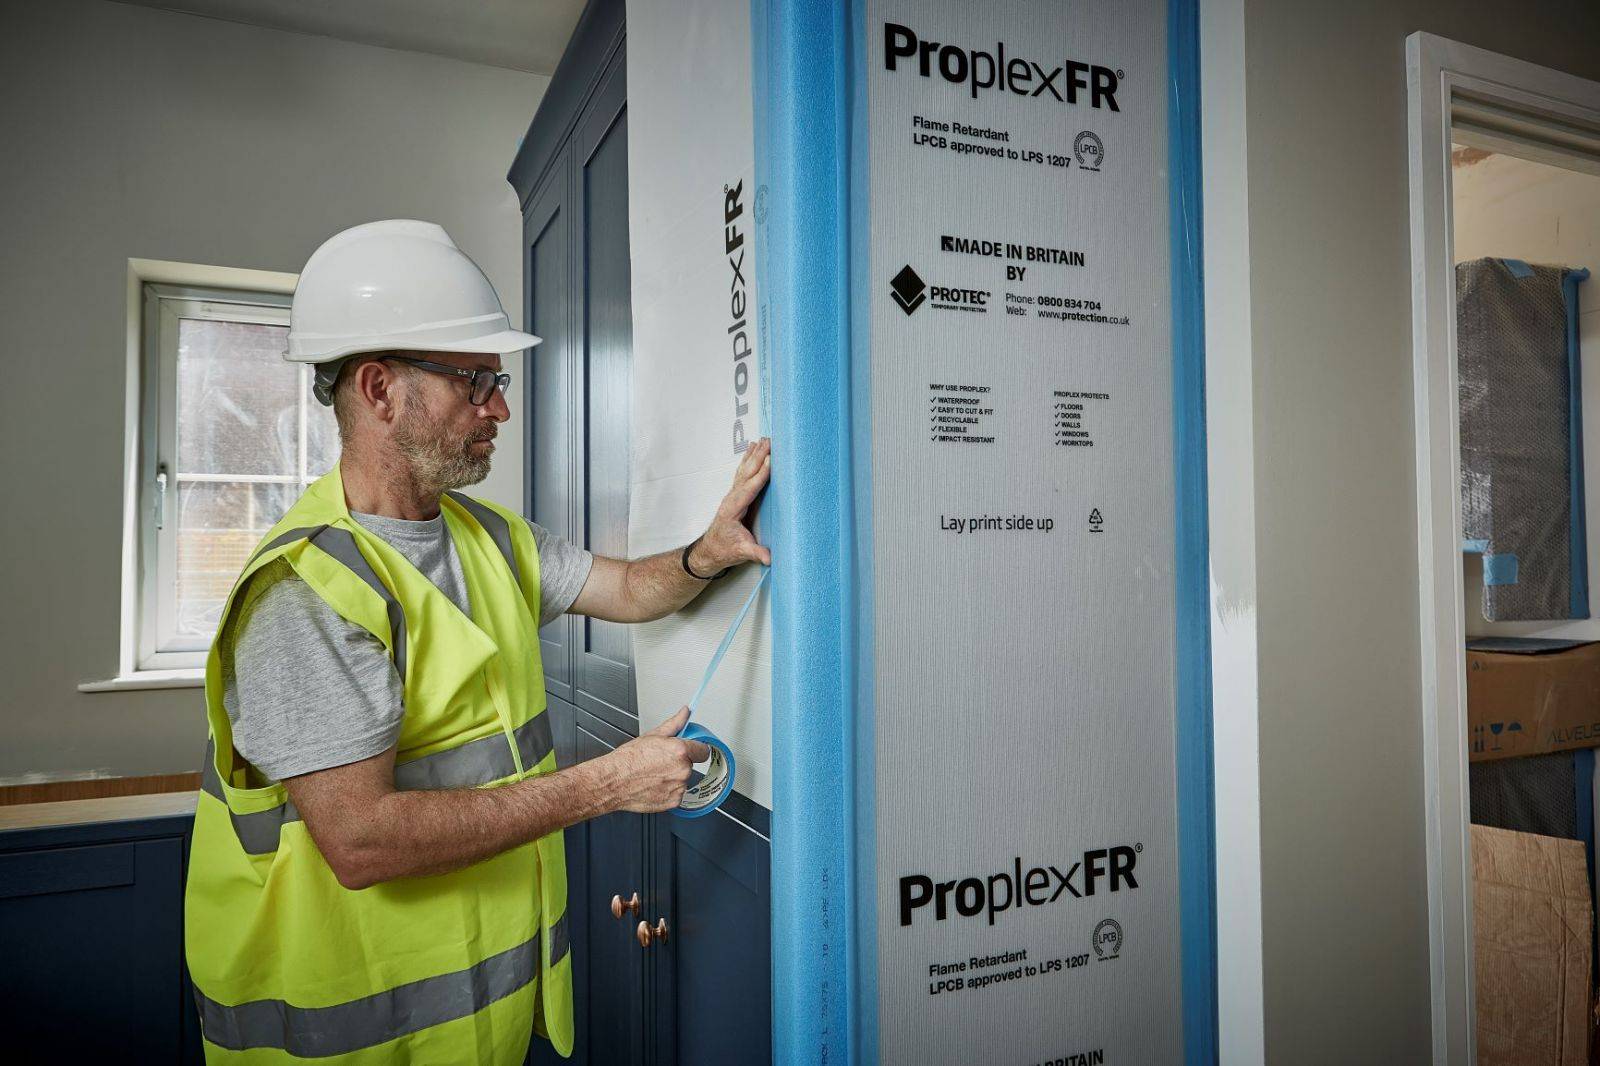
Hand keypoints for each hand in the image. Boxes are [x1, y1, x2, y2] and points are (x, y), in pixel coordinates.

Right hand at [602, 707, 712, 813]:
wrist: (613, 781)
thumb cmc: (628, 759)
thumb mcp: (652, 735)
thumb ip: (675, 723)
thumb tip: (685, 713)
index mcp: (680, 751)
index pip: (704, 750)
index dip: (697, 749)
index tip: (692, 750)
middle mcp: (682, 770)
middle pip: (691, 765)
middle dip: (680, 762)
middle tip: (662, 761)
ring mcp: (679, 787)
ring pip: (683, 780)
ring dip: (674, 777)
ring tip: (655, 774)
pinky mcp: (673, 801)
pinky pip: (677, 794)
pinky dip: (669, 791)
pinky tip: (655, 785)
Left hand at [689, 437, 772, 574]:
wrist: (710, 550)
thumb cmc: (724, 550)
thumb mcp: (740, 553)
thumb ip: (755, 553)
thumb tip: (769, 558)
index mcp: (733, 509)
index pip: (750, 488)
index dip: (761, 475)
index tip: (771, 461)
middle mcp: (732, 498)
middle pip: (747, 473)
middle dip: (759, 457)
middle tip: (770, 441)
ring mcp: (733, 495)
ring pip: (744, 470)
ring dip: (754, 455)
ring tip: (763, 440)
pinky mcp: (736, 495)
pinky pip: (743, 473)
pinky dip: (749, 460)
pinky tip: (752, 450)